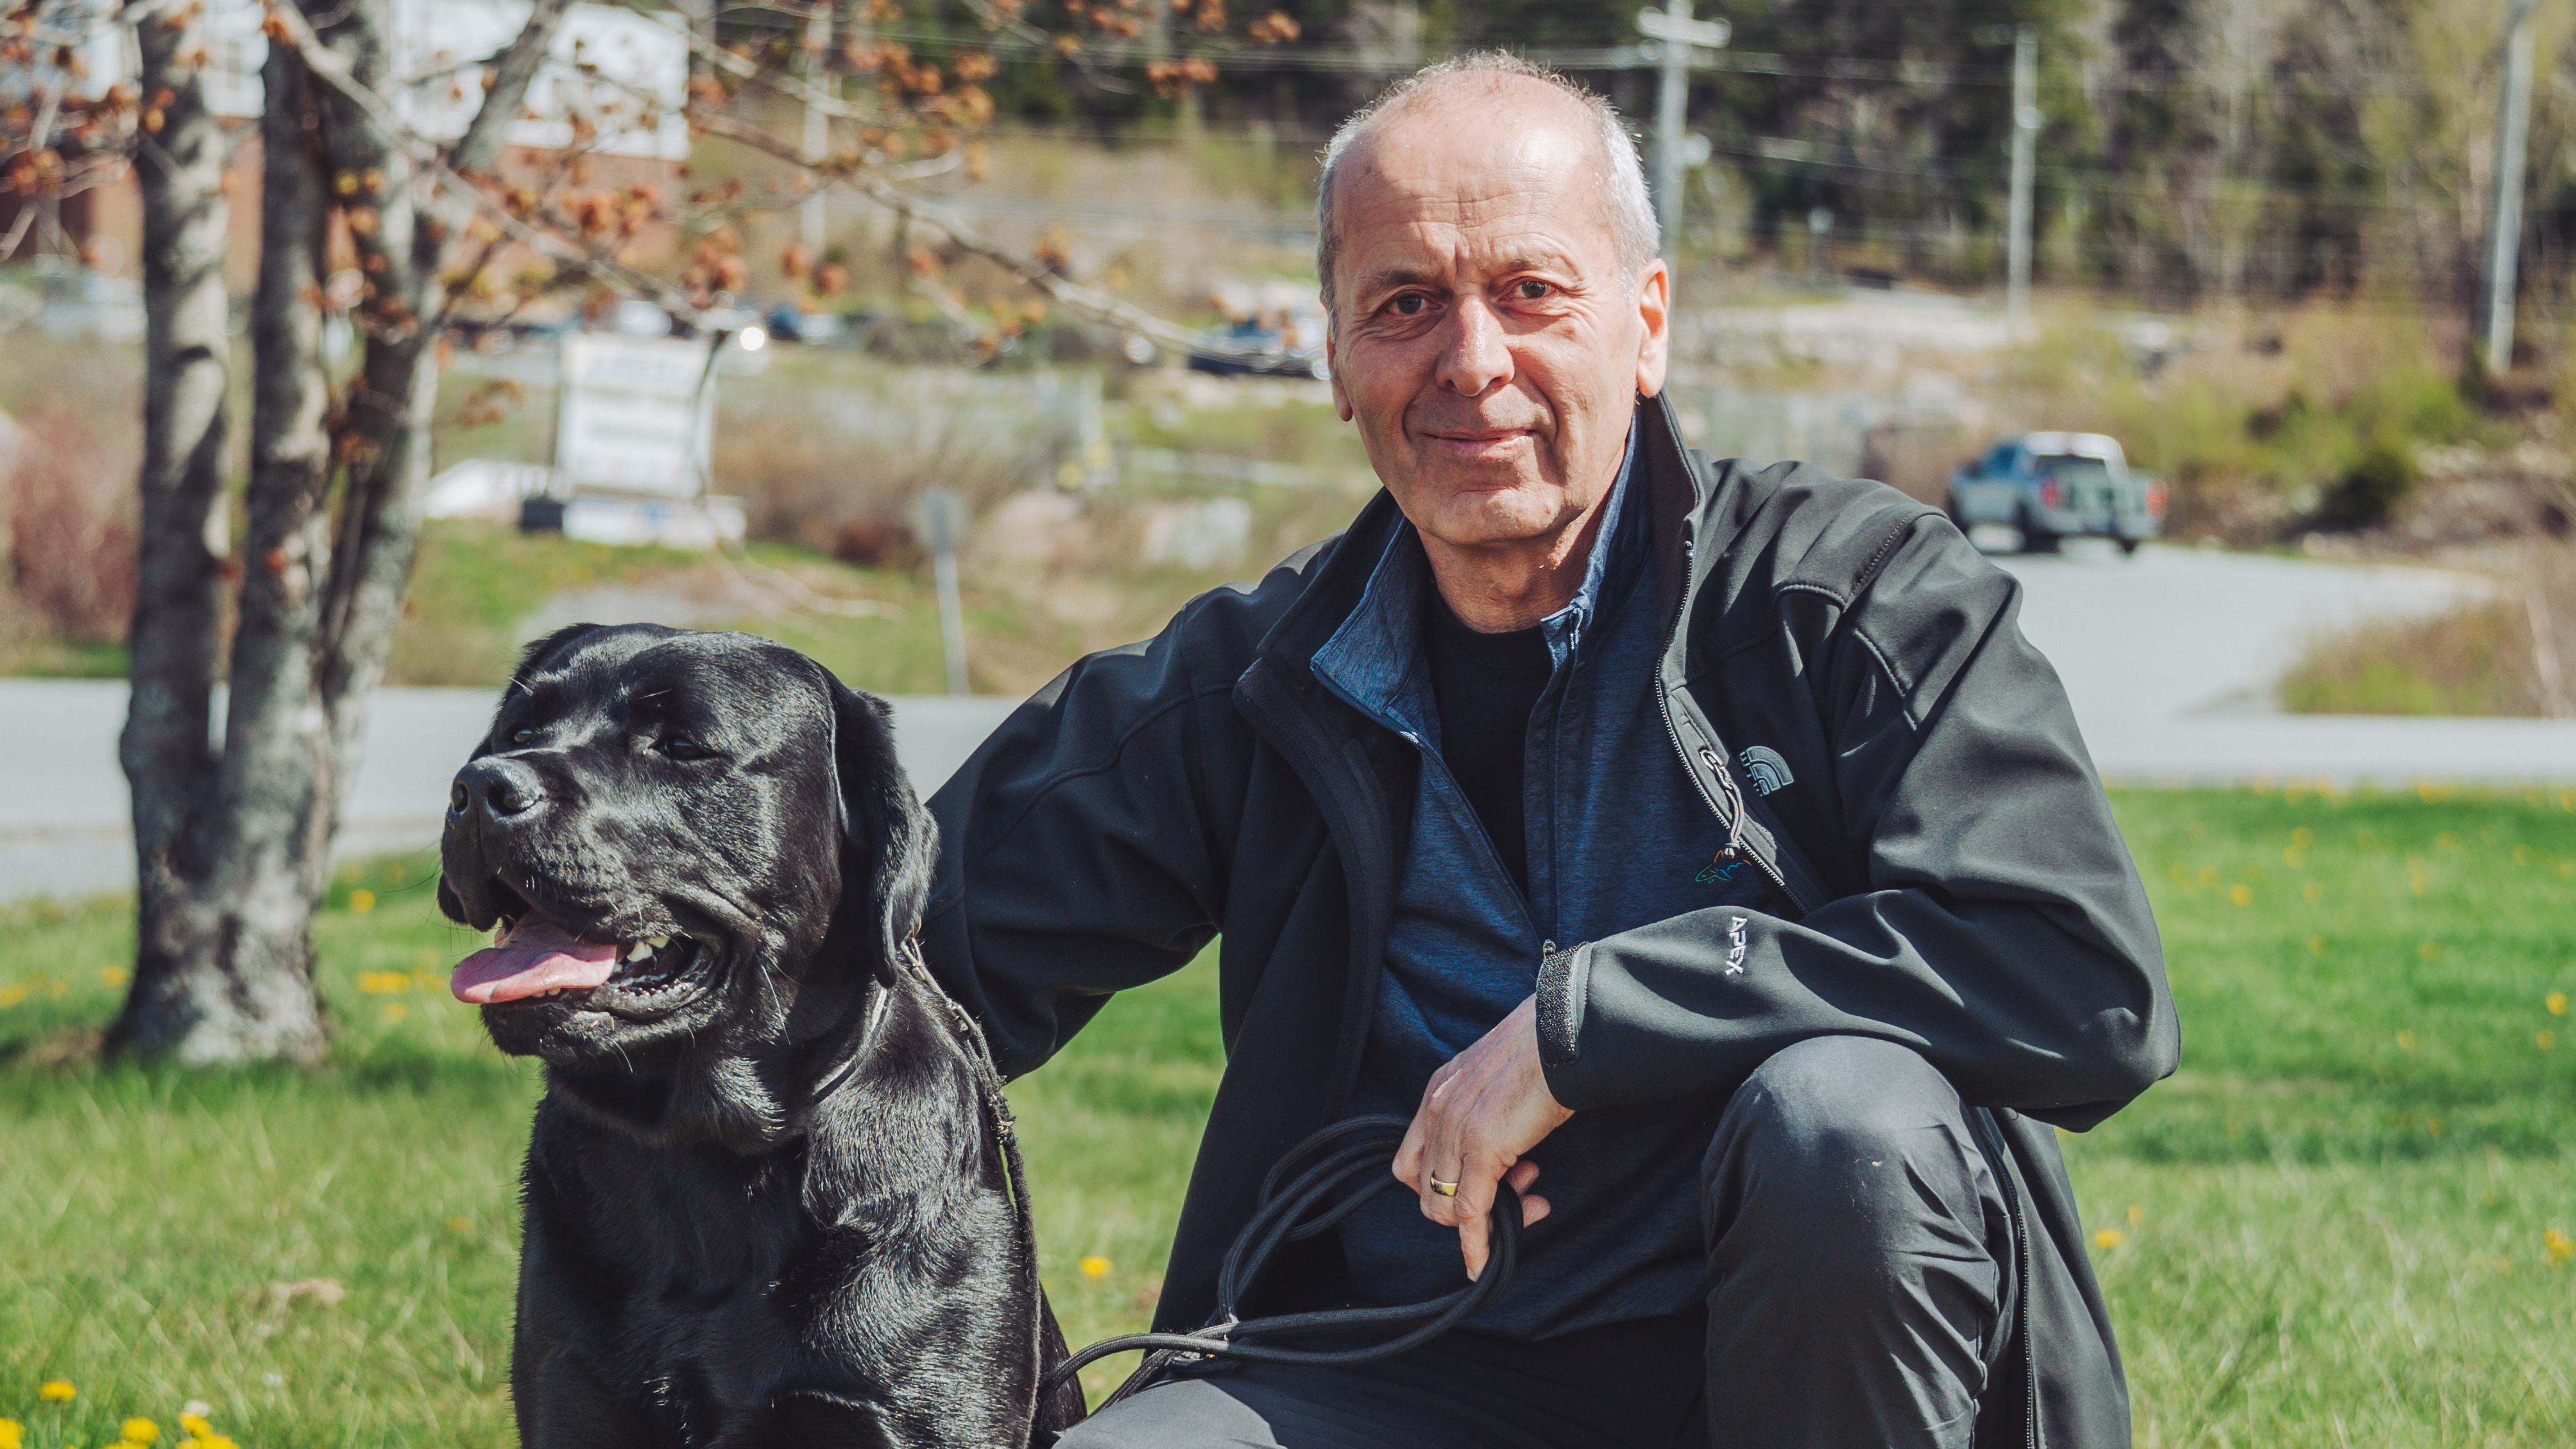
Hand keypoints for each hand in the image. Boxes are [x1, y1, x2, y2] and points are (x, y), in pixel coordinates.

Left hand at [1391, 994, 1571, 1280]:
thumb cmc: (1545, 1049)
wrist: (1566, 1032)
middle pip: (1424, 1187)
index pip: (1413, 1158)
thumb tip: (1501, 1149)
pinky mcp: (1483, 1147)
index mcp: (1438, 1089)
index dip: (1439, 1186)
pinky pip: (1469, 1212)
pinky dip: (1476, 1243)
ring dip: (1480, 1223)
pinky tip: (1484, 1259)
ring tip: (1530, 1202)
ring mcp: (1456, 1129)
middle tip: (1516, 1195)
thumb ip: (1484, 1110)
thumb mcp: (1496, 1077)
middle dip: (1462, 1206)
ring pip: (1444, 1205)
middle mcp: (1437, 1108)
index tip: (1478, 1189)